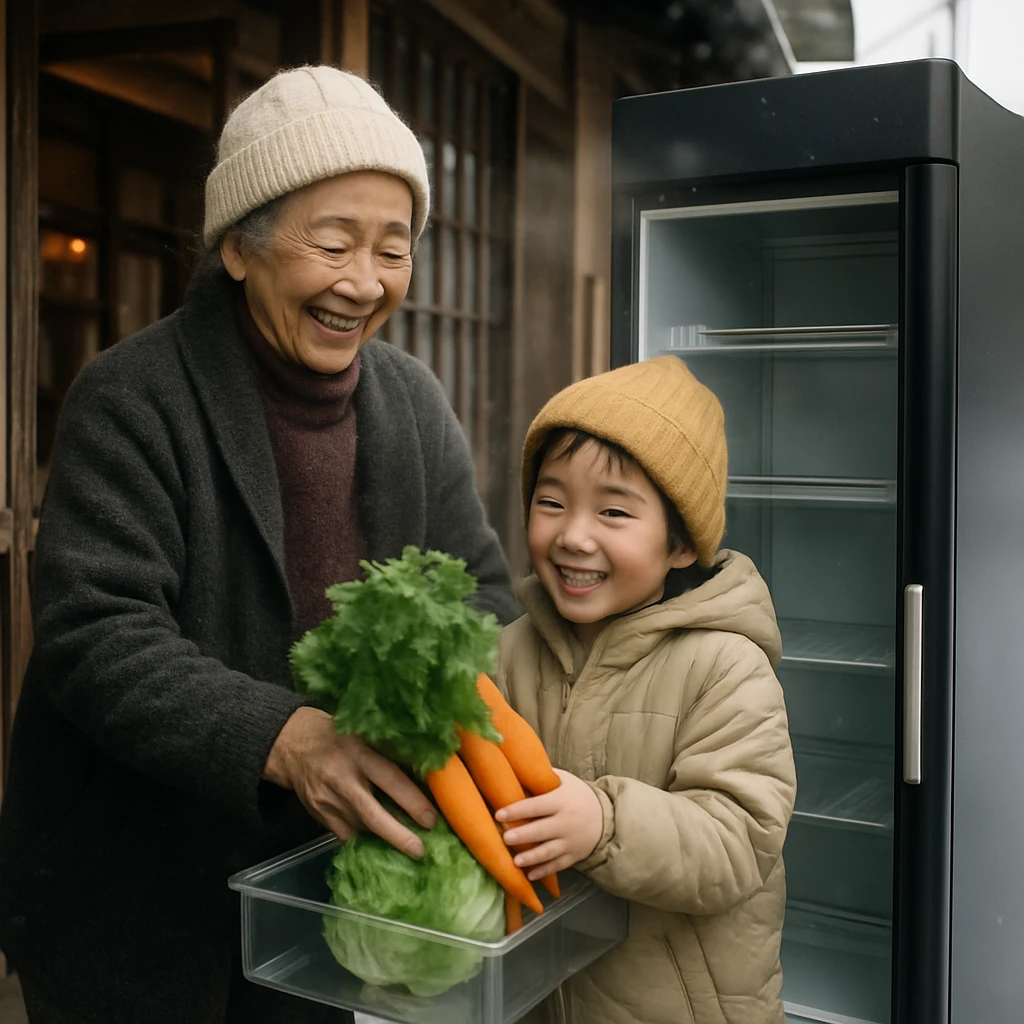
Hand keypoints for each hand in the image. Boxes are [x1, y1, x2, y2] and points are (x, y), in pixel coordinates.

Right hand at [264, 706, 436, 857]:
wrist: (292, 745)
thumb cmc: (337, 735)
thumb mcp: (363, 734)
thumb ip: (387, 754)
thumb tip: (423, 777)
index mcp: (358, 752)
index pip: (390, 780)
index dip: (413, 801)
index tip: (431, 819)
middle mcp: (342, 779)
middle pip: (373, 815)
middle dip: (398, 836)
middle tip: (420, 851)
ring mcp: (327, 801)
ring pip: (361, 828)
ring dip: (384, 839)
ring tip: (408, 845)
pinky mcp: (319, 816)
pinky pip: (346, 834)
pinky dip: (365, 838)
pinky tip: (380, 843)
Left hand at [495, 769, 602, 879]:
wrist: (605, 816)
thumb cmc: (576, 795)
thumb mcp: (564, 781)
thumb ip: (543, 778)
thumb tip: (516, 768)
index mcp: (561, 801)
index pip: (537, 806)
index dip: (518, 810)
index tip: (499, 814)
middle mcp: (566, 822)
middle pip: (542, 830)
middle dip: (523, 835)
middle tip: (505, 838)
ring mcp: (571, 841)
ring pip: (549, 851)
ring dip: (531, 857)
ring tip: (515, 861)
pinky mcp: (574, 856)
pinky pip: (557, 865)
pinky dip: (544, 871)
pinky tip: (529, 875)